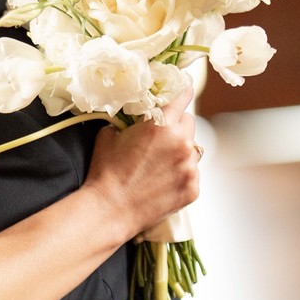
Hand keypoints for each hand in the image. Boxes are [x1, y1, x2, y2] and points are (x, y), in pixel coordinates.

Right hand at [86, 91, 199, 239]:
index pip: (184, 96)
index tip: (185, 89)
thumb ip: (128, 123)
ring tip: (160, 166)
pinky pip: (193, 174)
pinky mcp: (193, 189)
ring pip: (193, 150)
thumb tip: (133, 120)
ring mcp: (190, 168)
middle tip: (161, 138)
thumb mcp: (109, 136)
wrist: (109, 210)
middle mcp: (182, 143)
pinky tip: (163, 183)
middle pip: (190, 123)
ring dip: (181, 152)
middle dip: (177, 127)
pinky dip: (182, 176)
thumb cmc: (106, 173)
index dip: (183, 91)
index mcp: (162, 124)